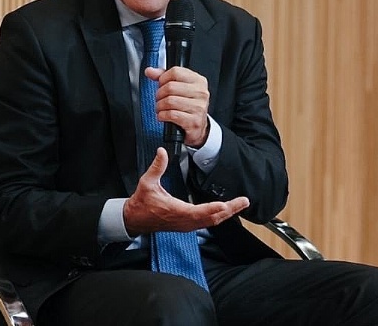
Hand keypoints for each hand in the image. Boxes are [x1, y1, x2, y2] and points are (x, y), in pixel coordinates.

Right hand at [123, 148, 248, 234]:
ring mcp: (186, 225)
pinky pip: (206, 222)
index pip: (198, 212)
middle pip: (212, 218)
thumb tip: (162, 152)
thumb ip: (157, 167)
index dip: (212, 208)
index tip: (224, 205)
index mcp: (176, 211)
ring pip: (211, 222)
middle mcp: (184, 221)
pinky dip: (218, 216)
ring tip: (240, 204)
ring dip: (226, 213)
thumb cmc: (141, 203)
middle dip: (229, 210)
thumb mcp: (147, 183)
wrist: (134, 220)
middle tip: (243, 201)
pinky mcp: (187, 225)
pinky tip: (225, 210)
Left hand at [144, 66, 210, 146]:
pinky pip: (171, 115)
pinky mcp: (193, 121)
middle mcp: (201, 93)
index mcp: (198, 81)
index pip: (176, 72)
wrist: (198, 126)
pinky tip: (163, 116)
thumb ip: (164, 77)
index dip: (163, 78)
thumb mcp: (180, 87)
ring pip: (169, 101)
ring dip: (160, 106)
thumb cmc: (187, 105)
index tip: (161, 84)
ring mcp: (199, 107)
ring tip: (161, 108)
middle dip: (160, 94)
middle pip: (171, 87)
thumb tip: (149, 71)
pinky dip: (162, 116)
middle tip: (160, 99)